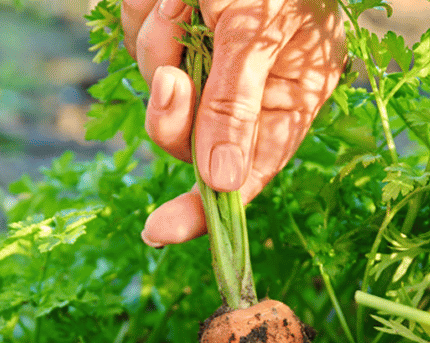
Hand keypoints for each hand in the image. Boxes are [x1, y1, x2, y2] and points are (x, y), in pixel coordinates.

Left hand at [122, 0, 344, 245]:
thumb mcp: (255, 34)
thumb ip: (235, 104)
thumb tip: (223, 182)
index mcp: (288, 95)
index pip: (247, 172)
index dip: (204, 210)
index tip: (159, 232)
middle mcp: (249, 85)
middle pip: (188, 137)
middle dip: (170, 111)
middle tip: (170, 77)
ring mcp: (209, 57)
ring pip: (156, 85)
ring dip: (158, 43)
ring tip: (179, 0)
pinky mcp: (177, 28)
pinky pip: (140, 41)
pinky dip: (142, 15)